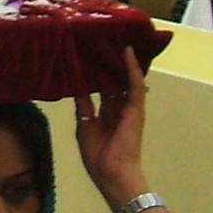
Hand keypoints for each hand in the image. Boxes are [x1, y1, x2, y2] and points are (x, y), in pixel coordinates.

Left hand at [73, 47, 150, 210]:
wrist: (112, 173)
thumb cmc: (97, 157)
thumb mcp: (84, 127)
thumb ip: (83, 107)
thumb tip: (76, 89)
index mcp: (106, 115)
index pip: (100, 89)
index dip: (94, 74)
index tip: (85, 58)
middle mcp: (118, 109)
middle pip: (112, 82)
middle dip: (107, 65)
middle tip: (99, 43)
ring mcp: (128, 107)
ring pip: (124, 79)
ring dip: (119, 61)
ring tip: (113, 39)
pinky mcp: (136, 108)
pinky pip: (135, 84)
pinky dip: (132, 68)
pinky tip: (127, 52)